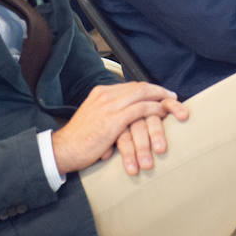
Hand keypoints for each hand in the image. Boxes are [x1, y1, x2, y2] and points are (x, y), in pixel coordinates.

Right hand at [51, 83, 188, 175]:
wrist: (63, 149)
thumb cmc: (79, 139)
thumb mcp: (94, 118)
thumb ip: (109, 112)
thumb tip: (126, 115)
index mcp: (100, 92)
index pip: (130, 85)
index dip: (148, 89)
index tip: (160, 94)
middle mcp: (105, 94)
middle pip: (139, 87)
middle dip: (159, 91)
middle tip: (172, 97)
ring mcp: (110, 105)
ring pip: (143, 95)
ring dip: (161, 99)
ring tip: (173, 105)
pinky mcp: (114, 119)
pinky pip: (140, 109)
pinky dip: (154, 110)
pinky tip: (163, 114)